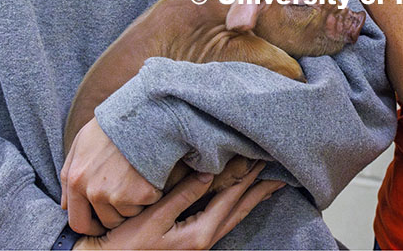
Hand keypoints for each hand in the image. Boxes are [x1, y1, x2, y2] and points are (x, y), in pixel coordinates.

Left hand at [61, 118, 162, 234]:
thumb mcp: (81, 144)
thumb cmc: (113, 126)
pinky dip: (152, 193)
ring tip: (140, 179)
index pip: (78, 221)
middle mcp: (93, 191)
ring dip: (135, 203)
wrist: (145, 114)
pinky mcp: (142, 194)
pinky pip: (148, 204)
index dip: (92, 225)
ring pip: (128, 214)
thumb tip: (66, 205)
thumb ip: (69, 176)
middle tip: (128, 200)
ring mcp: (118, 194)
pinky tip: (151, 174)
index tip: (102, 222)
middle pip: (106, 221)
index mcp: (76, 180)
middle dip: (116, 215)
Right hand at [73, 165, 284, 249]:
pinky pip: (221, 221)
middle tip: (278, 171)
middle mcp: (204, 241)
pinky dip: (234, 207)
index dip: (248, 178)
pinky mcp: (191, 242)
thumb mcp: (152, 218)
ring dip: (250, 199)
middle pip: (239, 210)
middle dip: (259, 190)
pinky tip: (238, 200)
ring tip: (267, 184)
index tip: (263, 160)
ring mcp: (199, 244)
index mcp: (199, 234)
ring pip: (233, 217)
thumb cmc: (124, 244)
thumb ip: (182, 196)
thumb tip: (208, 173)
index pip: (231, 200)